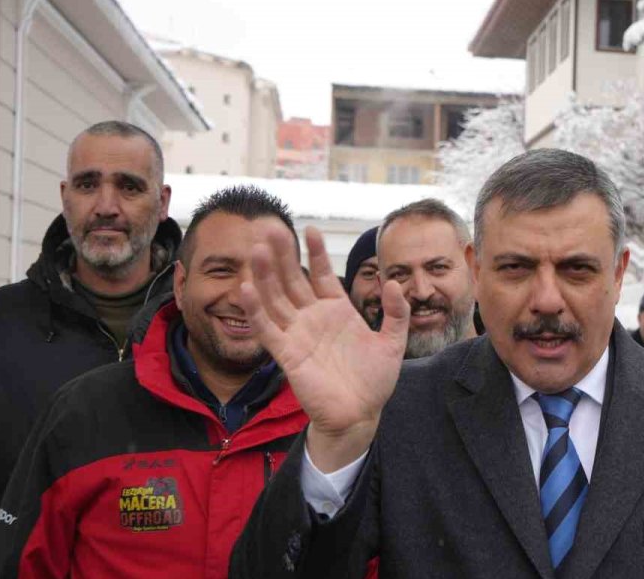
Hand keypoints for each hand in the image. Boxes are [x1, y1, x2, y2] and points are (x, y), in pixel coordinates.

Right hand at [242, 226, 408, 470]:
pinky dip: (256, 310)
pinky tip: (247, 289)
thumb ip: (396, 313)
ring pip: (275, 299)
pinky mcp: (287, 355)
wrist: (360, 415)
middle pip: (291, 280)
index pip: (320, 274)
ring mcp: (297, 334)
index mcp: (336, 310)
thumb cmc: (374, 380)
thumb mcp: (392, 342)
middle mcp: (312, 318)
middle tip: (271, 230)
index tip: (310, 229)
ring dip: (264, 275)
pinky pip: (267, 329)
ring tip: (256, 250)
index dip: (314, 253)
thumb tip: (394, 283)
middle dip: (281, 256)